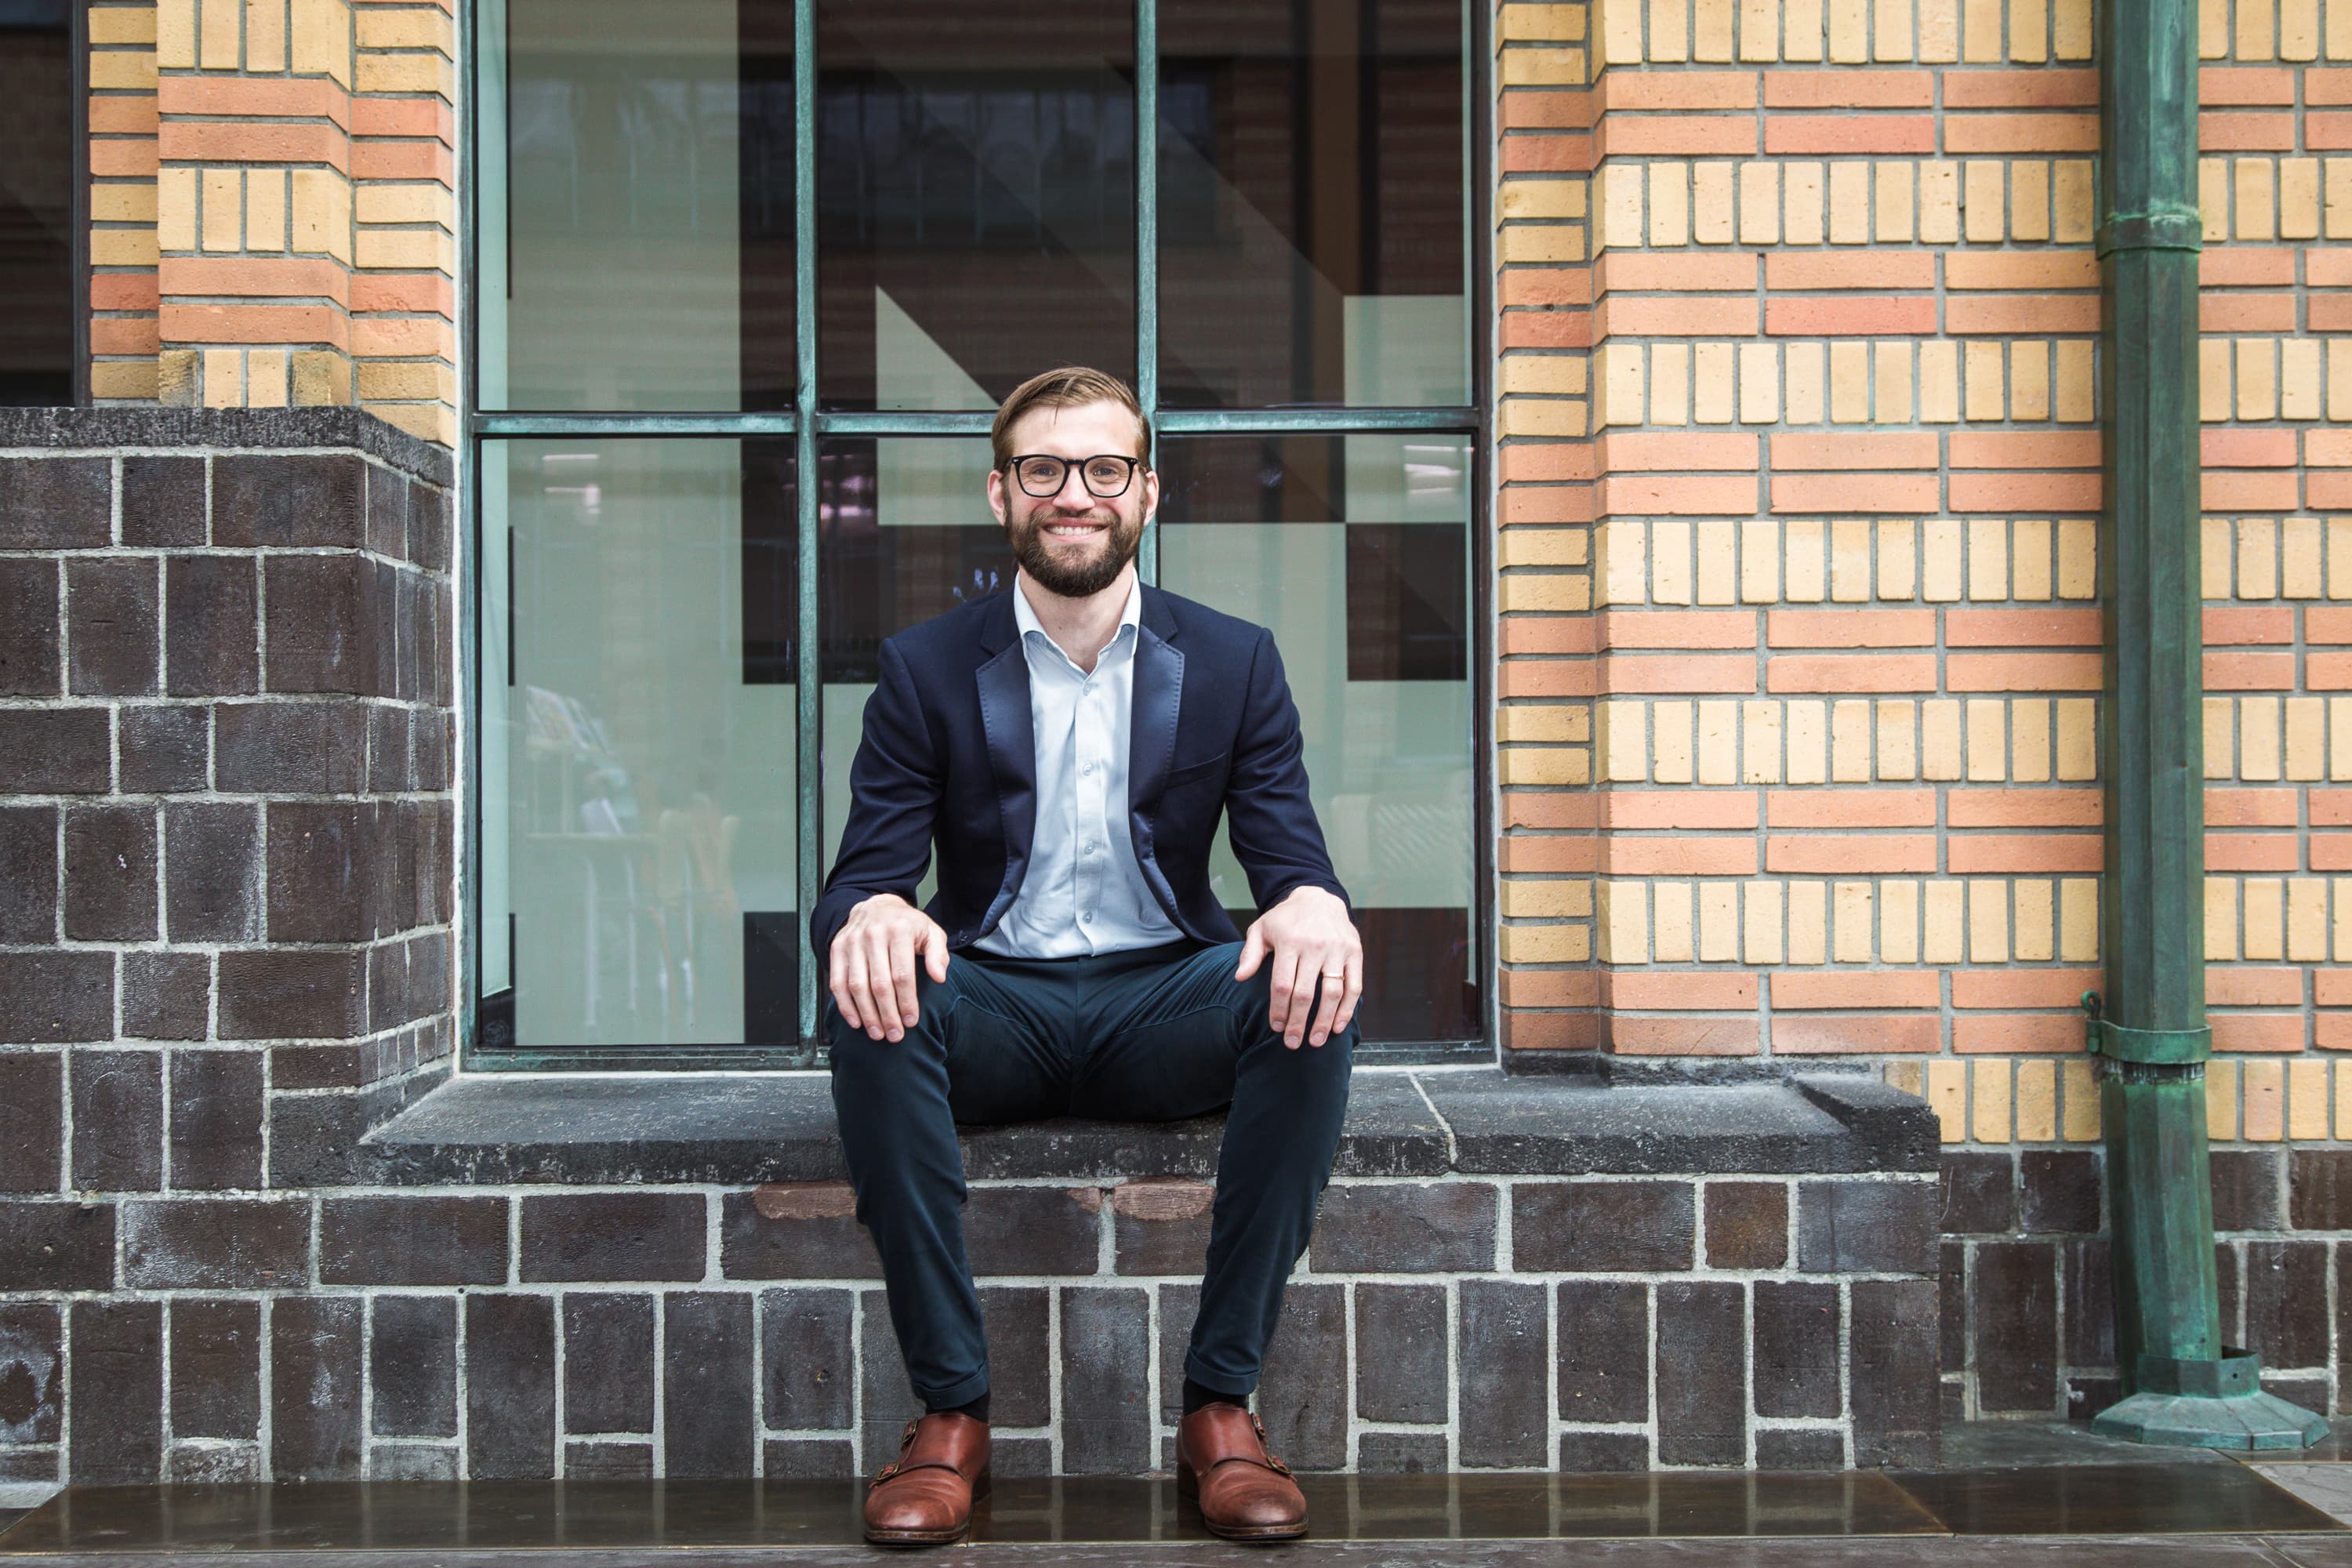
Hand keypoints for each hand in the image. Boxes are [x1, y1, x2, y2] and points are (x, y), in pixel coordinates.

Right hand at [829, 893, 950, 1041]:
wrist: (876, 906)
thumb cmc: (907, 925)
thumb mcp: (931, 932)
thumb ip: (938, 954)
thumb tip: (939, 977)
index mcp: (899, 930)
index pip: (902, 974)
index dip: (906, 1001)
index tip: (911, 1021)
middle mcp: (873, 935)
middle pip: (879, 984)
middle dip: (887, 1014)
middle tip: (895, 1035)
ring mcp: (852, 942)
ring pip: (857, 986)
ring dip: (867, 1014)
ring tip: (877, 1033)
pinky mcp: (837, 949)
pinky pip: (837, 982)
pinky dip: (845, 1005)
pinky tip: (856, 1021)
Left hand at [1233, 886, 1362, 1048]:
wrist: (1319, 897)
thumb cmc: (1286, 919)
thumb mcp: (1261, 929)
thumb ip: (1250, 954)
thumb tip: (1240, 977)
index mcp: (1290, 942)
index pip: (1282, 984)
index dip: (1279, 1010)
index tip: (1276, 1027)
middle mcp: (1315, 946)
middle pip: (1305, 993)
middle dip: (1298, 1023)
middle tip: (1292, 1043)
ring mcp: (1337, 950)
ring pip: (1332, 993)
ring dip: (1324, 1022)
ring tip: (1315, 1041)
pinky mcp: (1355, 953)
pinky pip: (1354, 986)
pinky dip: (1347, 1010)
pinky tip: (1337, 1027)